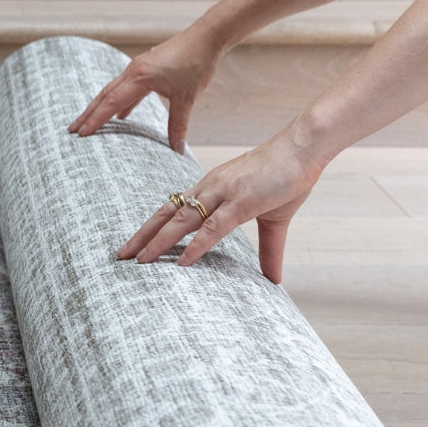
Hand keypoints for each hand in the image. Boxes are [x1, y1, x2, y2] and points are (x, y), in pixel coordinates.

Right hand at [68, 24, 221, 149]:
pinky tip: (120, 114)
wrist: (206, 36)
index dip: (95, 120)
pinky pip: (125, 87)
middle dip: (87, 114)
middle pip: (104, 96)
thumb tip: (177, 150)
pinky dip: (118, 101)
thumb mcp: (187, 98)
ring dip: (98, 107)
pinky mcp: (145, 68)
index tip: (82, 134)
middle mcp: (133, 71)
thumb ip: (178, 125)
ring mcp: (137, 68)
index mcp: (140, 78)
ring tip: (87, 122)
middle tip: (72, 130)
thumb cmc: (197, 62)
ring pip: (111, 91)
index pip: (111, 103)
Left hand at [118, 133, 324, 283]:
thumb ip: (269, 250)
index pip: (172, 209)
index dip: (152, 227)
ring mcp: (222, 193)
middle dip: (142, 237)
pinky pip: (213, 227)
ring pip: (182, 221)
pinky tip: (181, 262)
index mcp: (210, 188)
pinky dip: (195, 245)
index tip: (134, 245)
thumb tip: (273, 279)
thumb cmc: (287, 175)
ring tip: (140, 262)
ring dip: (158, 242)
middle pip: (166, 215)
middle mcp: (209, 188)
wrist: (306, 146)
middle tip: (121, 256)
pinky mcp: (241, 201)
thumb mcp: (274, 219)